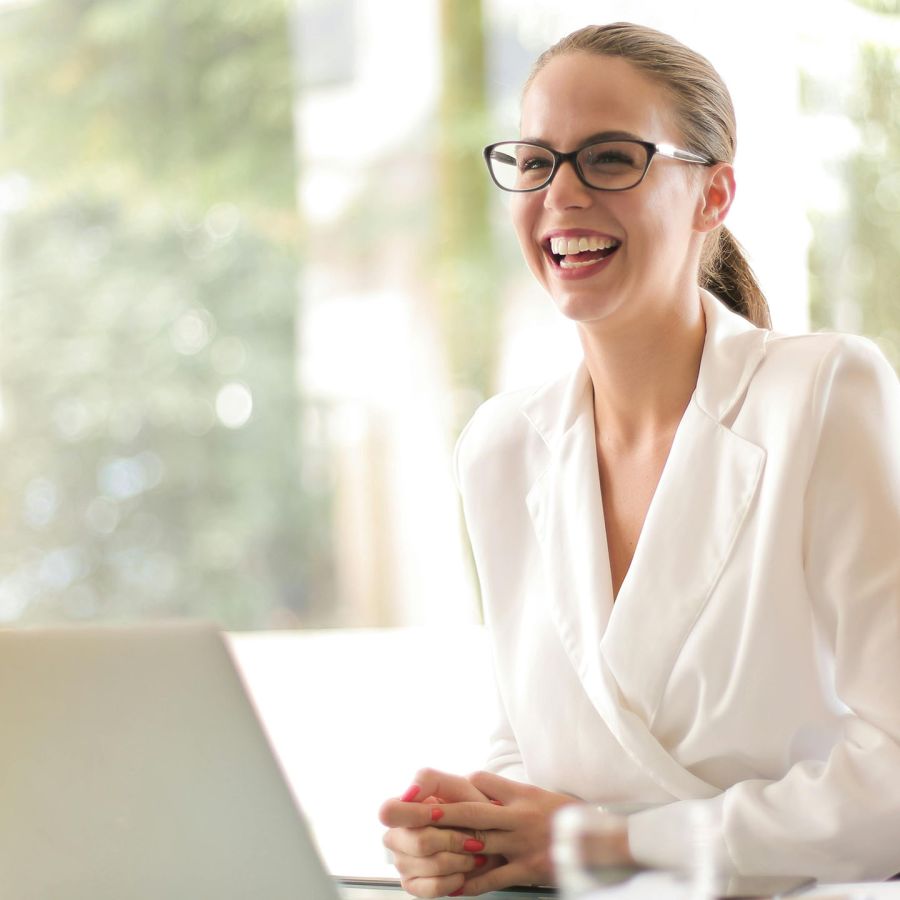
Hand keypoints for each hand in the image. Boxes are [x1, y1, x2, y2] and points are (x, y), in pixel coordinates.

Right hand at [379, 769, 502, 897]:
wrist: (489, 837)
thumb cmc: (471, 807)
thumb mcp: (457, 786)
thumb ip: (430, 780)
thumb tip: (408, 794)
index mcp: (400, 808)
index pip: (388, 812)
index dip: (415, 815)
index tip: (441, 814)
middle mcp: (395, 836)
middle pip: (418, 842)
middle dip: (452, 840)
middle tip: (473, 838)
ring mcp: (402, 862)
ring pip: (430, 865)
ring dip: (461, 859)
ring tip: (474, 853)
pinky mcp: (412, 884)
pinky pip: (433, 887)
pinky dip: (456, 879)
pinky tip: (464, 870)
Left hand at [425, 771, 582, 894]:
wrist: (602, 842)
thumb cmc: (567, 819)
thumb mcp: (540, 796)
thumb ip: (510, 794)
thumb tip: (480, 786)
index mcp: (521, 794)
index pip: (482, 782)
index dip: (458, 785)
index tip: (430, 789)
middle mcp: (517, 816)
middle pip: (471, 811)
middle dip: (438, 811)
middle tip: (410, 811)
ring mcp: (521, 843)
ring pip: (477, 843)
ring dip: (446, 846)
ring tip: (419, 847)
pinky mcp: (527, 869)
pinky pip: (494, 877)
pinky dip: (472, 883)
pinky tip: (453, 887)